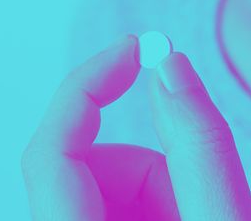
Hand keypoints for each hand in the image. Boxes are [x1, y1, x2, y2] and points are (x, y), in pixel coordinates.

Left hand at [22, 35, 250, 219]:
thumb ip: (202, 151)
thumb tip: (172, 66)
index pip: (49, 153)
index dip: (87, 88)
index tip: (134, 47)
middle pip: (90, 163)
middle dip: (151, 164)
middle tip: (197, 198)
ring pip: (109, 181)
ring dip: (161, 188)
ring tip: (195, 219)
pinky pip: (117, 200)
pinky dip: (158, 201)